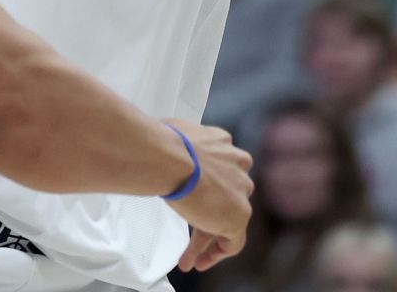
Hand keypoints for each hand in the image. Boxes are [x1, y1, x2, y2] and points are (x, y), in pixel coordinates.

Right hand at [163, 120, 251, 270]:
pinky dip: (216, 253)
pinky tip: (200, 261)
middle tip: (191, 223)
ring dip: (207, 236)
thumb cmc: (162, 145)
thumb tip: (155, 144)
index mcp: (222, 143)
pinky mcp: (239, 215)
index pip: (218, 168)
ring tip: (190, 257)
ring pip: (228, 218)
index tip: (193, 195)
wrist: (170, 158)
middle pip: (227, 193)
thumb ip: (174, 145)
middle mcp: (237, 164)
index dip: (206, 184)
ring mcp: (240, 190)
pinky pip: (232, 241)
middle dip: (209, 210)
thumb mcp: (169, 135)